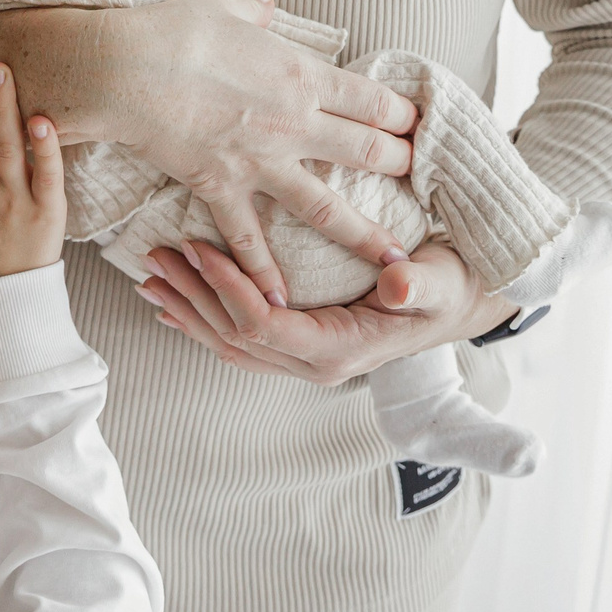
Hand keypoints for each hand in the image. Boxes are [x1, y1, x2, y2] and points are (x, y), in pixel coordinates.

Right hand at [0, 0, 418, 304]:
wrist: (122, 67)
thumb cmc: (171, 29)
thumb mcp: (225, 6)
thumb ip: (256, 11)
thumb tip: (267, 6)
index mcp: (302, 74)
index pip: (373, 99)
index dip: (402, 114)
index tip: (415, 123)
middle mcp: (294, 123)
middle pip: (367, 151)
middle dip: (398, 165)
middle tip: (414, 177)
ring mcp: (260, 161)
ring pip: (326, 206)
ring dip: (363, 234)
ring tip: (395, 260)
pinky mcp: (221, 186)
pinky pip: (248, 237)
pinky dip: (264, 270)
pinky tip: (282, 298)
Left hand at [136, 239, 513, 384]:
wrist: (459, 306)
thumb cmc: (448, 287)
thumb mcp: (440, 282)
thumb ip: (418, 287)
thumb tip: (398, 289)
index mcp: (340, 350)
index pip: (265, 324)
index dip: (227, 288)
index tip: (198, 247)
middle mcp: (315, 364)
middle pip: (235, 336)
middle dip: (192, 296)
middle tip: (155, 257)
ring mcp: (304, 361)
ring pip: (230, 343)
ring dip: (188, 309)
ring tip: (151, 276)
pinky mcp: (298, 348)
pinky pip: (240, 342)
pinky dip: (203, 322)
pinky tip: (174, 305)